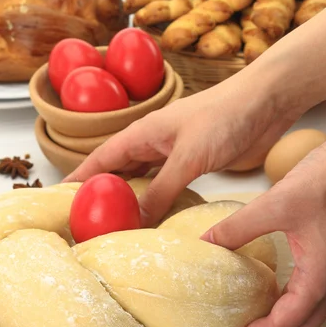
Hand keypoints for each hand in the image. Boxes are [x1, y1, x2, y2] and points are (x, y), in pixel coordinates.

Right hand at [65, 72, 298, 225]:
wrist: (265, 102)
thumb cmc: (225, 116)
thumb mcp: (188, 157)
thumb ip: (161, 189)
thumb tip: (136, 221)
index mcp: (142, 133)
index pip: (100, 159)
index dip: (79, 178)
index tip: (60, 200)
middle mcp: (152, 143)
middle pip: (117, 171)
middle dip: (101, 193)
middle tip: (87, 221)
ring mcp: (172, 153)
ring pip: (141, 179)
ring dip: (128, 199)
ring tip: (114, 224)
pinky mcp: (192, 162)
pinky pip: (165, 185)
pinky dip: (156, 200)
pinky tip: (152, 216)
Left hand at [202, 133, 325, 326]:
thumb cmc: (323, 183)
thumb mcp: (275, 205)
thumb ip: (238, 227)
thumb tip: (204, 244)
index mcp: (317, 277)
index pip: (281, 325)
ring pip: (302, 321)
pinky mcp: (322, 264)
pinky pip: (302, 301)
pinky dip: (280, 313)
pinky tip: (259, 303)